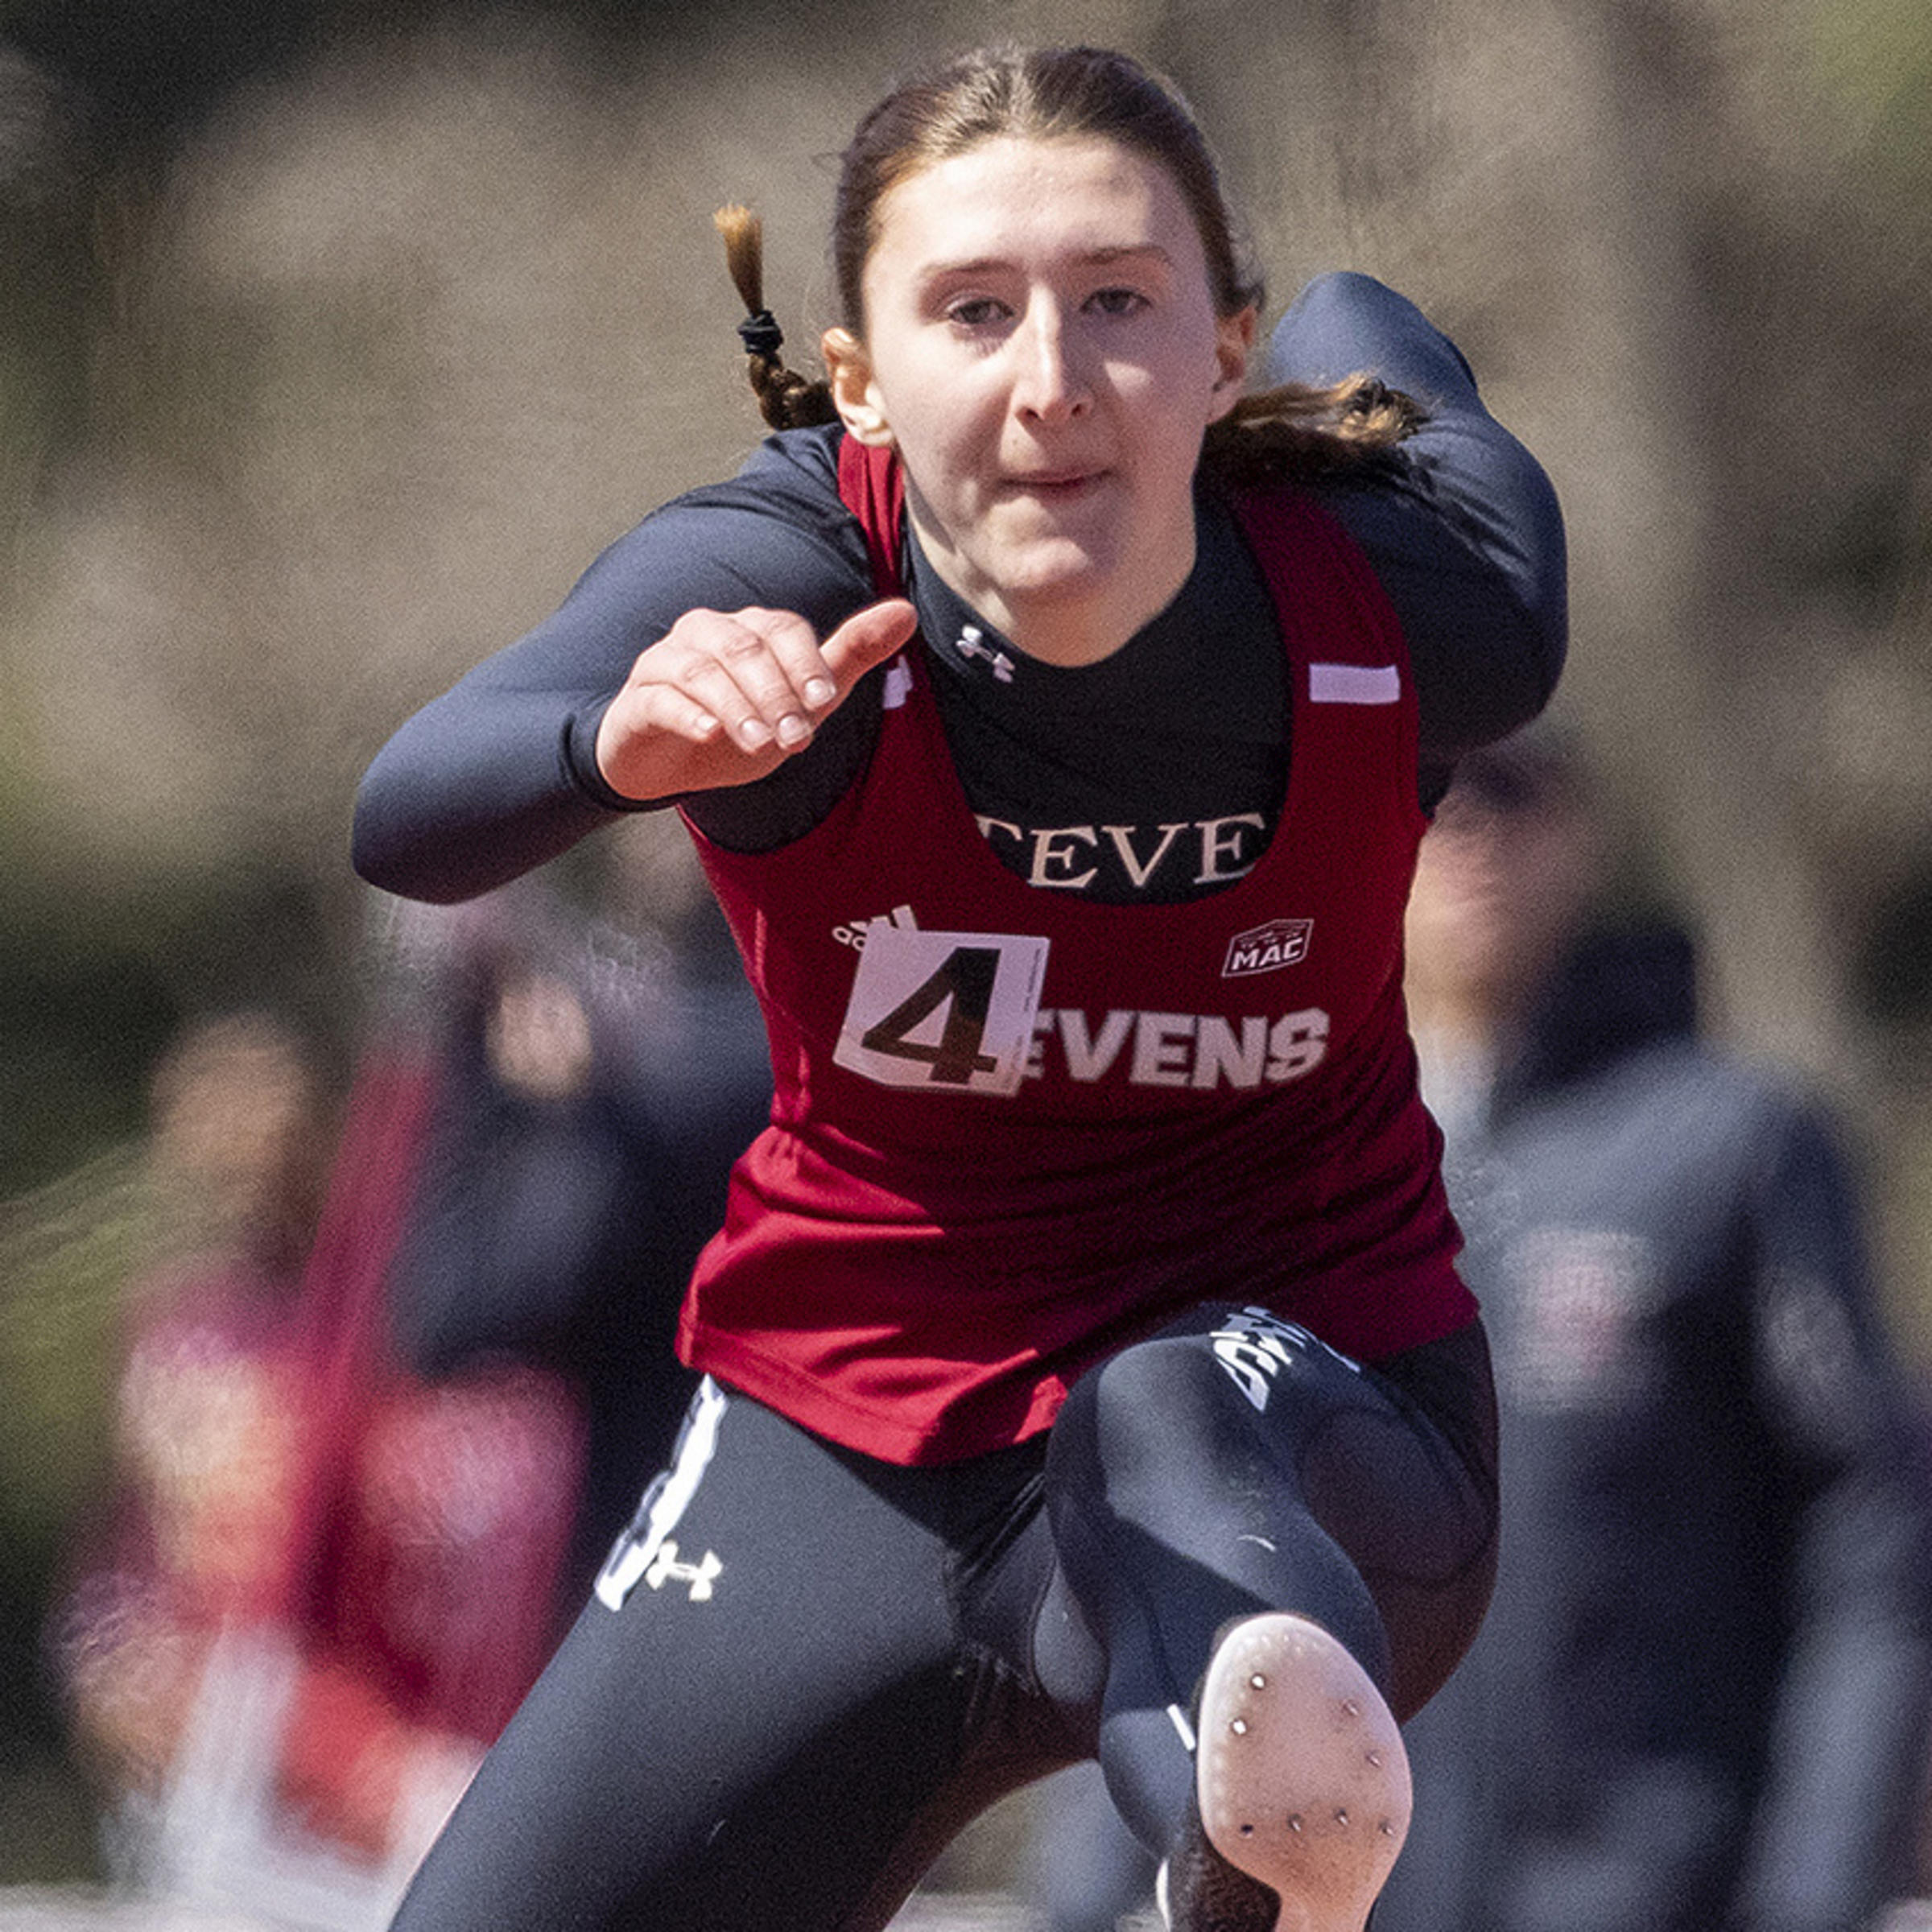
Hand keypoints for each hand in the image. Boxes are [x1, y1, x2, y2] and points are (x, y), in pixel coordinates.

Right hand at [595, 598, 917, 801]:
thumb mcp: (801, 700)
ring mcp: (666, 661)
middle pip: (744, 648)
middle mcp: (707, 632)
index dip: (805, 663)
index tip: (824, 703)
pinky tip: (710, 734)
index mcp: (750, 630)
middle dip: (776, 694)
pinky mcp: (638, 697)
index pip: (783, 629)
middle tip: (798, 739)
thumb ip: (849, 658)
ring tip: (762, 745)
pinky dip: (687, 712)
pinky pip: (660, 696)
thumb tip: (907, 611)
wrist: (666, 765)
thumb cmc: (741, 726)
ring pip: (702, 670)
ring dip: (738, 707)